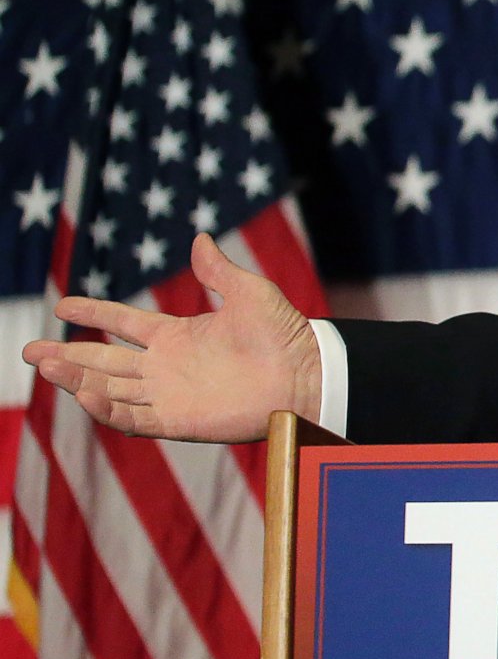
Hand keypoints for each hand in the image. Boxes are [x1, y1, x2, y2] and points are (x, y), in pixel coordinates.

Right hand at [21, 234, 320, 442]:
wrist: (307, 373)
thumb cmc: (284, 334)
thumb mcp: (249, 293)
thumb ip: (218, 270)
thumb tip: (199, 238)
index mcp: (177, 336)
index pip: (122, 324)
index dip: (93, 315)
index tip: (62, 306)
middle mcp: (166, 367)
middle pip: (104, 361)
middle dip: (66, 355)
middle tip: (29, 350)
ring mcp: (169, 395)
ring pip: (109, 389)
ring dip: (76, 379)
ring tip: (44, 365)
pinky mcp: (178, 421)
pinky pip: (133, 418)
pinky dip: (106, 409)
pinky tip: (84, 393)